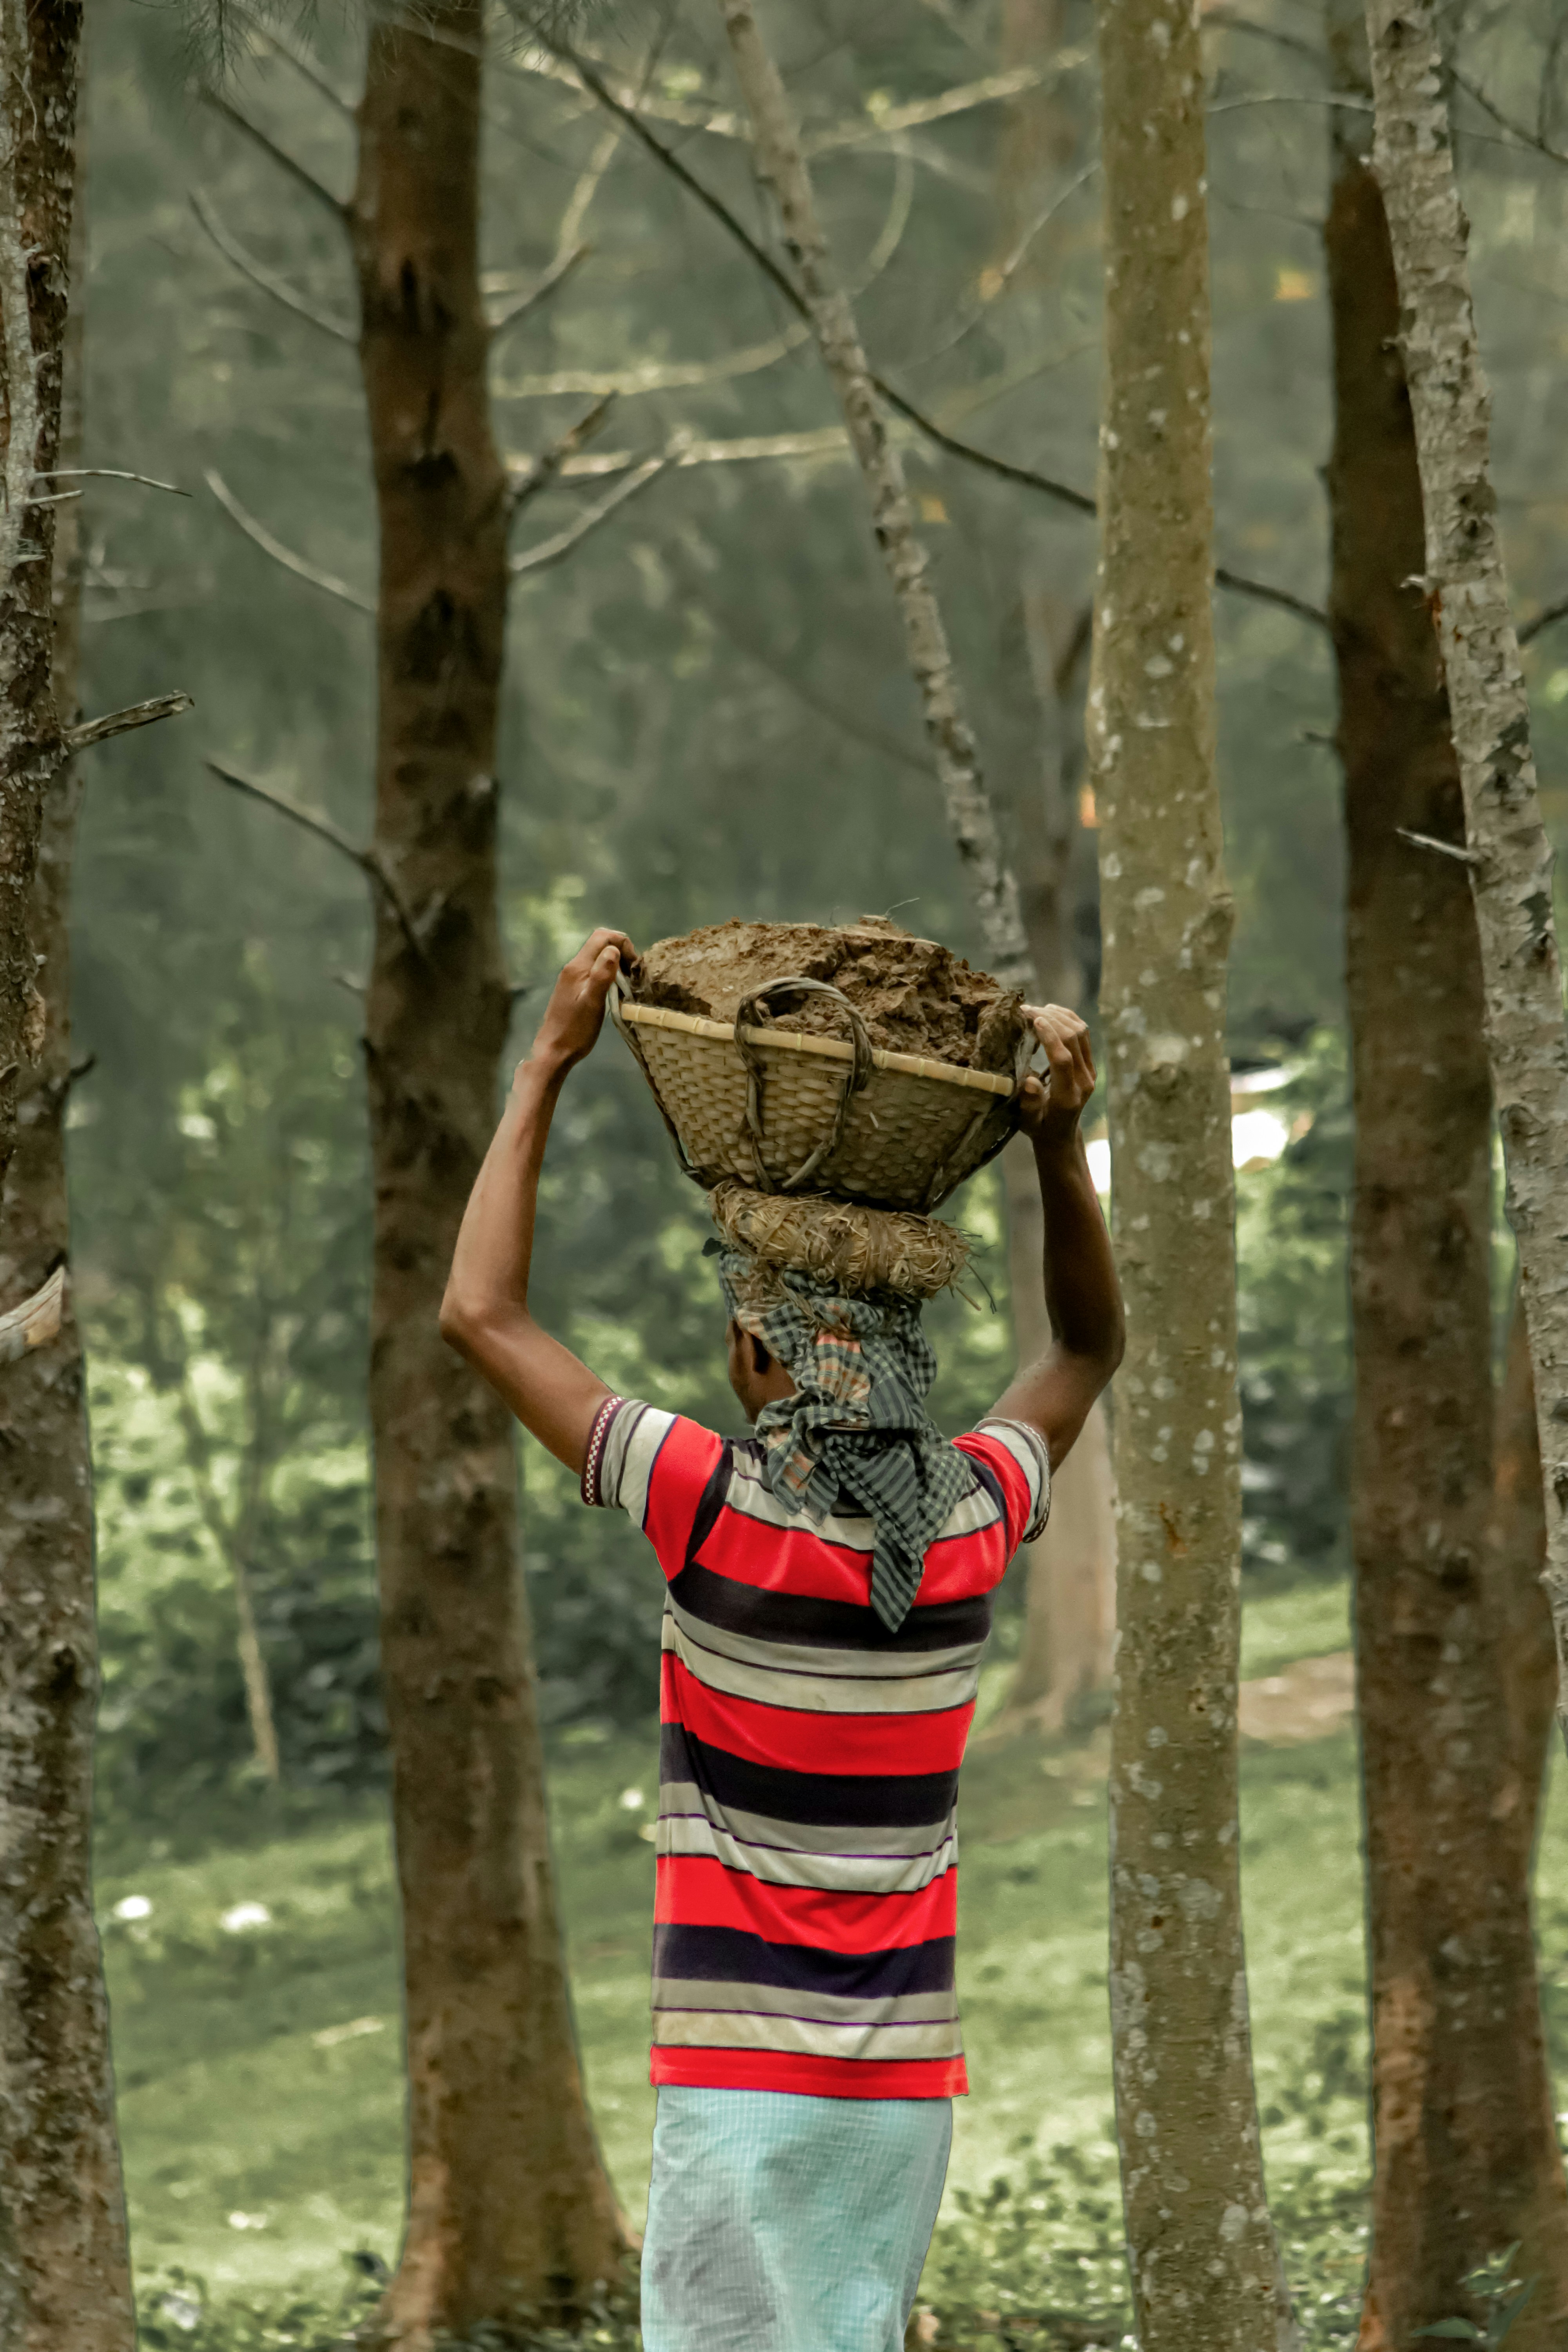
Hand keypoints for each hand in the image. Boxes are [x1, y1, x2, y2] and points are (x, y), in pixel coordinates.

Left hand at [522, 928, 635, 1079]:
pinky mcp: (573, 988)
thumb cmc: (576, 1030)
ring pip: (598, 958)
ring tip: (627, 984)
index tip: (633, 966)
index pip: (602, 937)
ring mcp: (572, 978)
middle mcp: (573, 967)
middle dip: (621, 952)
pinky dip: (608, 974)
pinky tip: (614, 991)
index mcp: (578, 967)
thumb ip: (602, 974)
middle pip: (600, 944)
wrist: (554, 1050)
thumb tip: (613, 950)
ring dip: (615, 964)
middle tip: (633, 975)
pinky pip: (593, 971)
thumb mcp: (593, 1003)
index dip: (622, 943)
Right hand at [1016, 1003, 1095, 1148]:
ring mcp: (1090, 1071)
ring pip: (1081, 1032)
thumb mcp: (1029, 1122)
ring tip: (1035, 1009)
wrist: (1060, 1132)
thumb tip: (1029, 1081)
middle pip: (1073, 1040)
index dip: (1050, 1037)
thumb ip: (1029, 1104)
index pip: (1063, 1060)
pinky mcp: (1090, 1063)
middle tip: (1025, 1010)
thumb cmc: (1039, 1127)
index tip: (1033, 1019)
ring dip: (1059, 1016)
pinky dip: (1068, 1019)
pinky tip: (1051, 1012)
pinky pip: (1083, 1034)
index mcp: (1067, 1097)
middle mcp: (1084, 1081)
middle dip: (1050, 1020)